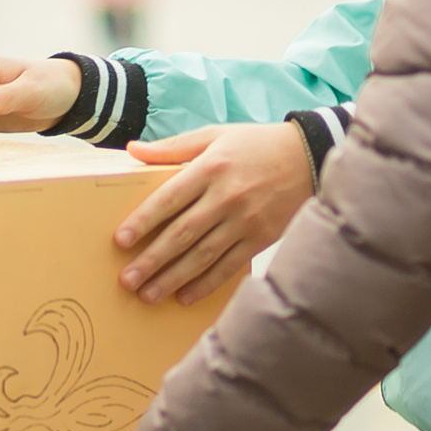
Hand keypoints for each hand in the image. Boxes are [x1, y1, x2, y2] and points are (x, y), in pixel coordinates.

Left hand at [114, 123, 313, 304]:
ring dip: (173, 278)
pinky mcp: (262, 238)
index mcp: (211, 168)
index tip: (121, 240)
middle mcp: (227, 196)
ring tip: (148, 295)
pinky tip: (184, 296)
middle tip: (127, 279)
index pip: (169, 198)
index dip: (144, 221)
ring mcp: (246, 220)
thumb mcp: (213, 135)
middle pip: (183, 233)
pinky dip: (206, 284)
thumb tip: (132, 150)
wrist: (309, 156)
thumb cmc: (255, 144)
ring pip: (203, 255)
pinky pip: (229, 266)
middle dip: (152, 259)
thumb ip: (172, 147)